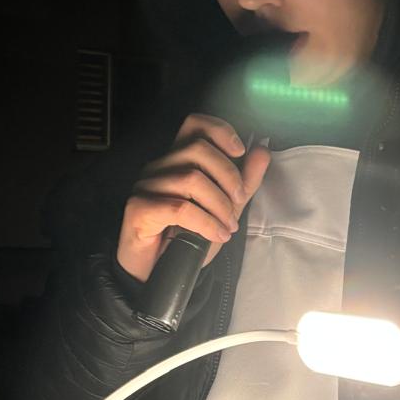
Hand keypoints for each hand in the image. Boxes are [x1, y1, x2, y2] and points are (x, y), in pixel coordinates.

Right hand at [116, 114, 271, 283]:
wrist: (162, 275)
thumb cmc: (188, 238)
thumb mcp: (225, 209)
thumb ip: (243, 182)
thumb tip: (262, 151)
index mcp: (178, 160)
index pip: (194, 124)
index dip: (220, 130)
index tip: (240, 151)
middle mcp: (159, 167)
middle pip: (197, 149)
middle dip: (228, 176)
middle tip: (237, 203)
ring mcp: (145, 186)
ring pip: (191, 179)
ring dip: (219, 205)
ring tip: (227, 226)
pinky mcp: (138, 209)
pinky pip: (179, 207)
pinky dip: (206, 222)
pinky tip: (217, 235)